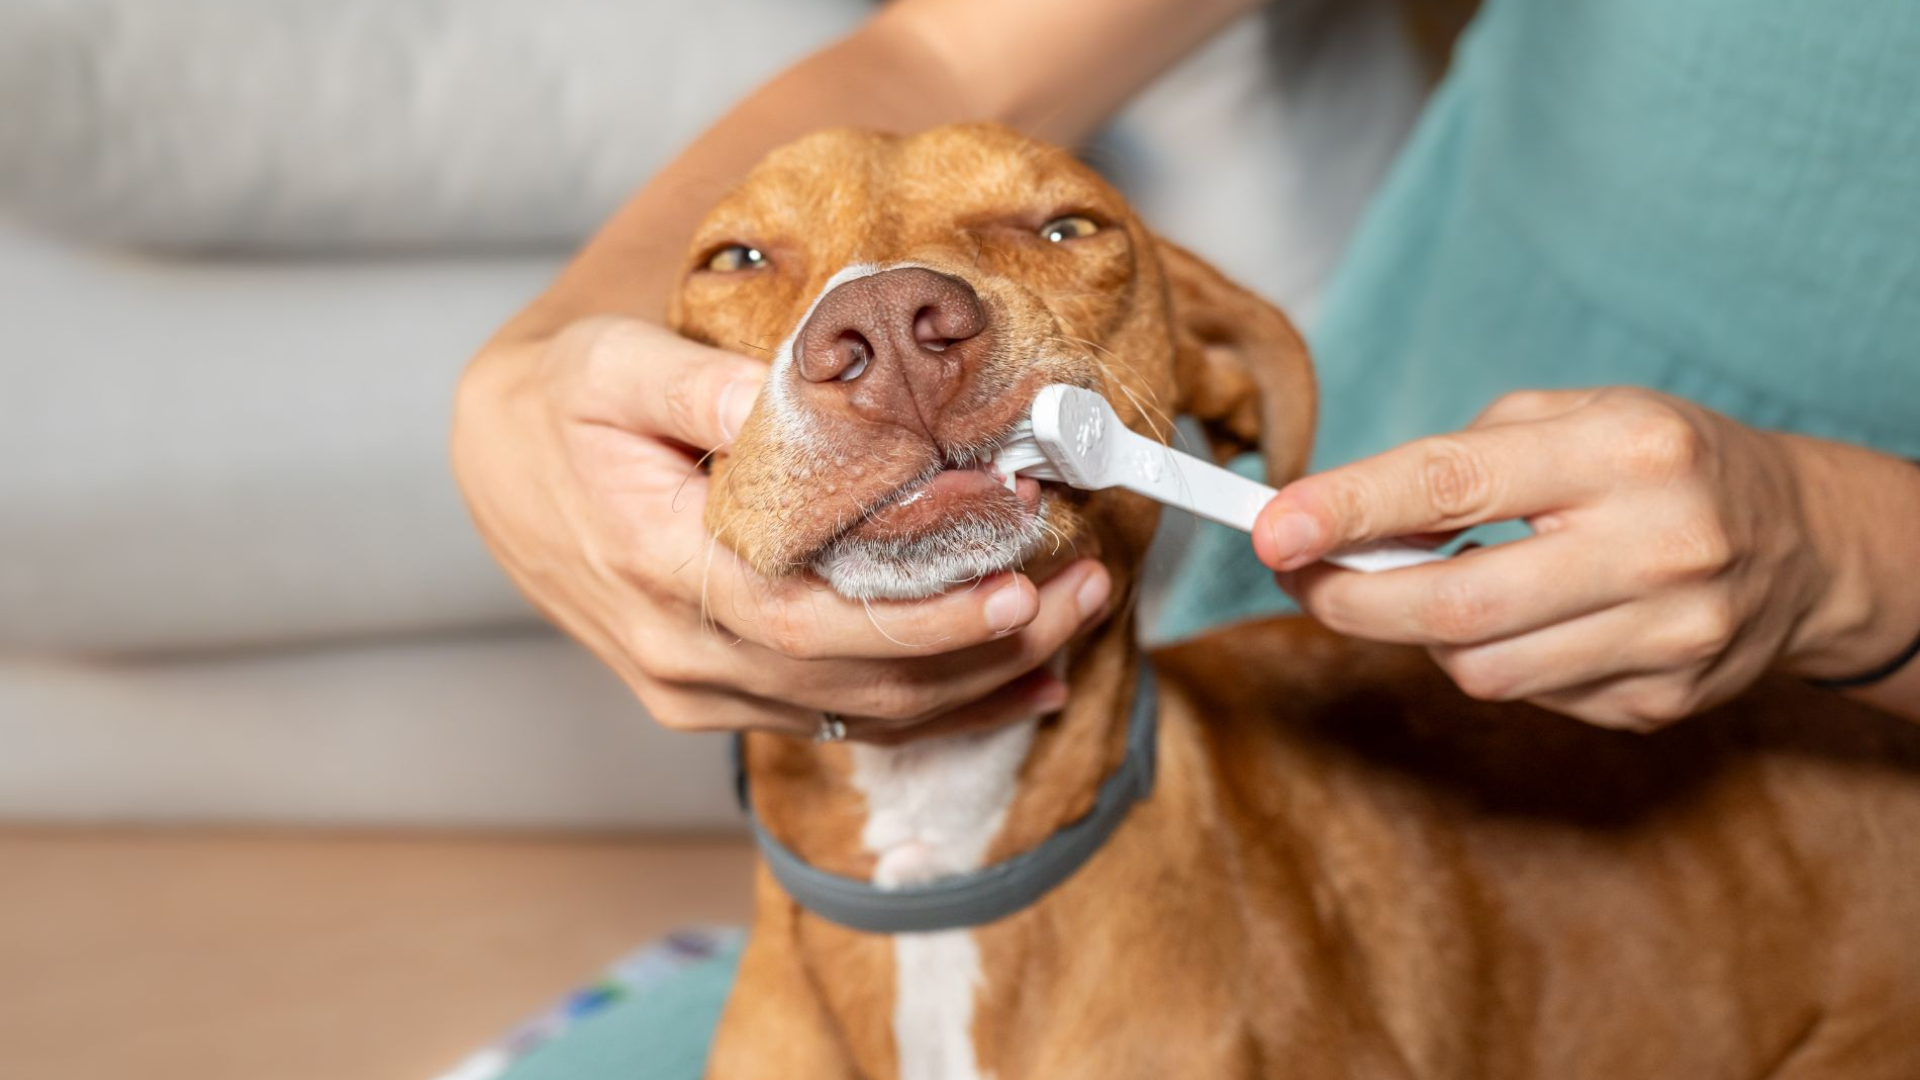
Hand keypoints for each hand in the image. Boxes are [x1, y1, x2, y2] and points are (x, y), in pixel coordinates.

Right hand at [451, 317, 1110, 742]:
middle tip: (1083, 591)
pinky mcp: (719, 697)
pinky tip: (1019, 687)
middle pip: (853, 677)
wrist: (497, 469)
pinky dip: (937, 710)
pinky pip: (841, 722)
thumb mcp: (611, 367)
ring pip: (858, 712)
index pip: (806, 619)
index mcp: (659, 569)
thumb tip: (793, 398)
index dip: (916, 617)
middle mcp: (683, 653)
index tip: (1013, 583)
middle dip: (981, 645)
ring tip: (1073, 620)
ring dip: (976, 678)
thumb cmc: (560, 405)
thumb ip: (696, 387)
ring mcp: (700, 688)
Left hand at [1251, 387, 1912, 730]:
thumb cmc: (1656, 463)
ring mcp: (1667, 636)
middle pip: (1456, 605)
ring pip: (1482, 669)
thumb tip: (1336, 524)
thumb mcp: (1574, 417)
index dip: (1349, 512)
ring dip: (1425, 634)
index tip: (1272, 530)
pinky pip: (1530, 697)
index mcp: (1625, 451)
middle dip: (1352, 599)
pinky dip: (1499, 659)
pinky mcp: (1663, 700)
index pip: (1454, 484)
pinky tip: (1530, 619)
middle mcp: (1655, 546)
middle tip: (1299, 576)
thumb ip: (1457, 461)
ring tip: (1441, 585)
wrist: (1801, 544)